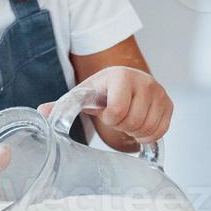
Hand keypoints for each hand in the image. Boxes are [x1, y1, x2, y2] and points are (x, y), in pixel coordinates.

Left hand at [38, 66, 172, 145]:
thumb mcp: (82, 95)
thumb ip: (64, 105)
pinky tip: (139, 126)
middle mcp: (144, 81)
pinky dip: (148, 134)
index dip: (109, 119)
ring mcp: (160, 92)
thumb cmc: (101, 91)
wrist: (125, 81)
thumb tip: (41, 112)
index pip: (118, 111)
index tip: (105, 113)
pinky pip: (161, 130)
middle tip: (116, 119)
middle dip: (122, 126)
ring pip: (148, 128)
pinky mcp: (169, 104)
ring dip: (134, 131)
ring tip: (126, 121)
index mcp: (121, 76)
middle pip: (133, 122)